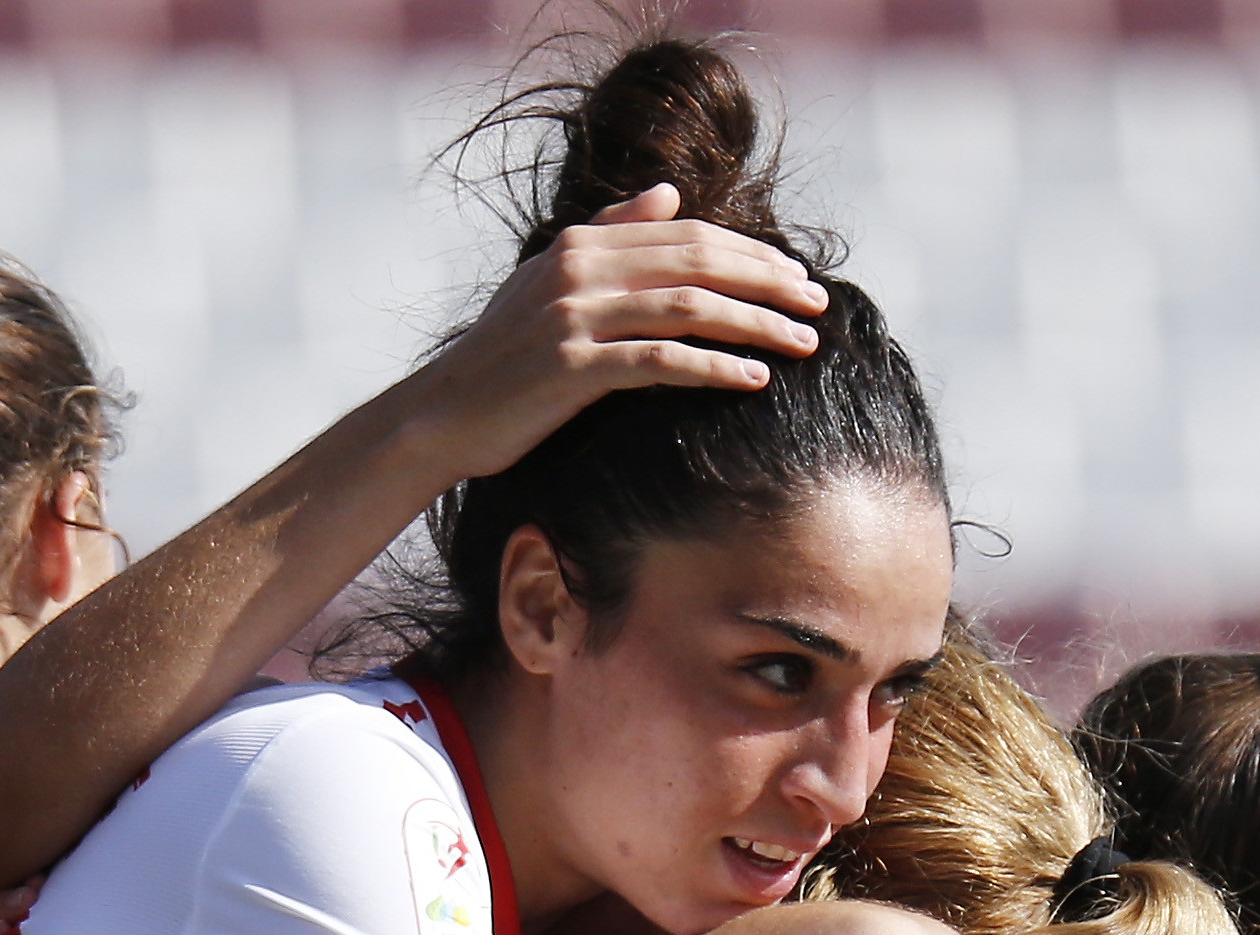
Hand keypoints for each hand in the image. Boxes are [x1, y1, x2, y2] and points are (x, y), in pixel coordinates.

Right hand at [399, 185, 828, 481]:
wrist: (442, 414)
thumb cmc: (503, 357)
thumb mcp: (550, 281)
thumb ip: (610, 233)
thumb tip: (668, 194)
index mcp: (581, 244)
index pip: (686, 234)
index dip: (750, 252)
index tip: (796, 277)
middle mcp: (580, 270)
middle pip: (698, 262)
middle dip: (768, 281)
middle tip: (818, 305)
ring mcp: (576, 318)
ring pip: (690, 308)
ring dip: (756, 325)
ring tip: (803, 344)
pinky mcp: (574, 369)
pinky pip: (661, 363)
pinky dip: (715, 367)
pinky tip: (755, 379)